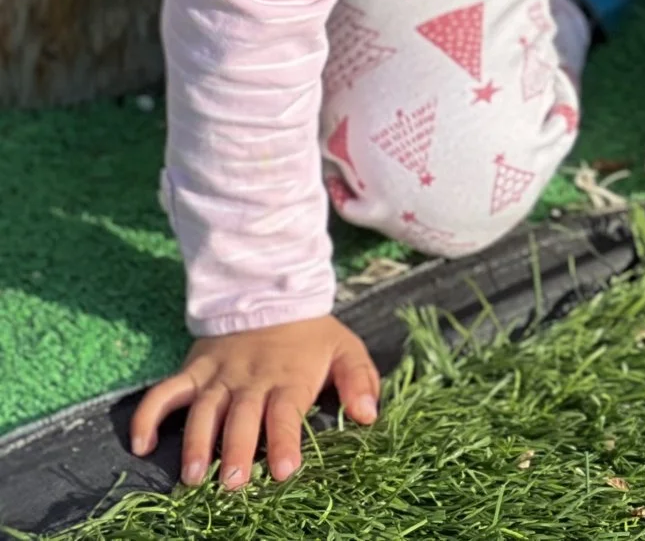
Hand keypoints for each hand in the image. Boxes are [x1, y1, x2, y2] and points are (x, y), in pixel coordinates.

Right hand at [129, 316, 379, 489]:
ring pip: (203, 410)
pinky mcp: (192, 370)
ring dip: (196, 442)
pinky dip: (148, 416)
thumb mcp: (346, 350)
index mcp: (288, 378)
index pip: (286, 412)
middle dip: (238, 450)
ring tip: (194, 476)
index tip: (286, 470)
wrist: (270, 294)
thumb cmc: (311, 335)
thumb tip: (368, 414)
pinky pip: (165, 392)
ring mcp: (217, 375)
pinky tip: (141, 445)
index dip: (286, 441)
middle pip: (242, 417)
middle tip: (233, 483)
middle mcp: (250, 379)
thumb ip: (359, 381)